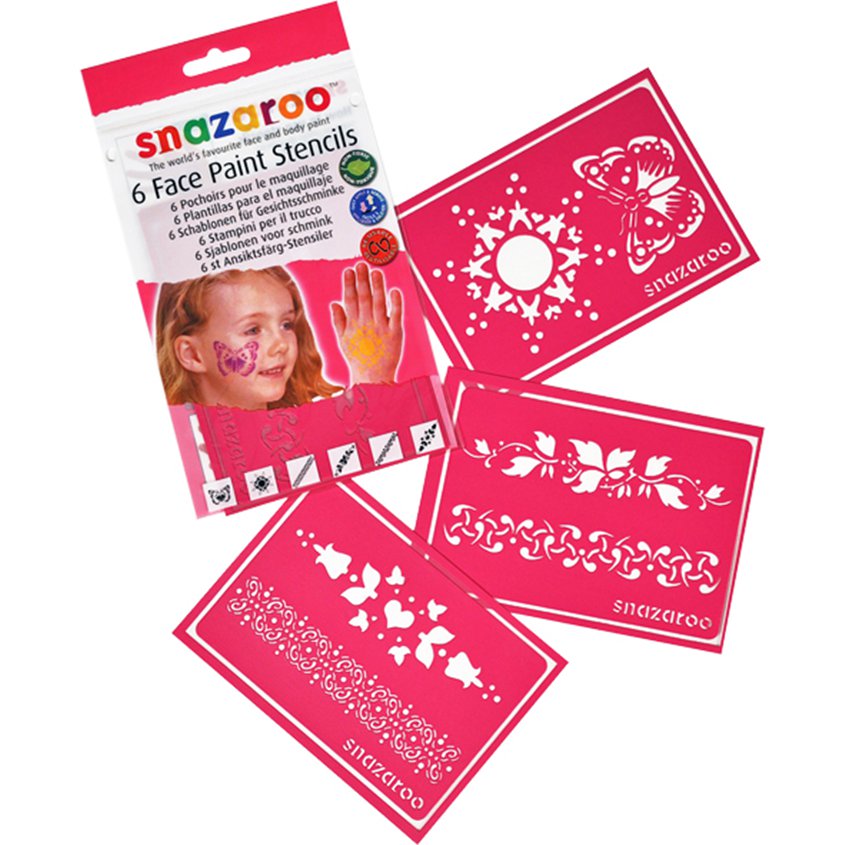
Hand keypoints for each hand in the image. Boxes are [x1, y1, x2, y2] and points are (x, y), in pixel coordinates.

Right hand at [331, 263, 402, 383]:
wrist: (372, 378)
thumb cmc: (358, 359)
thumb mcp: (344, 341)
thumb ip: (339, 321)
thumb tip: (334, 303)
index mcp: (353, 325)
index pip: (350, 300)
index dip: (349, 284)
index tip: (349, 270)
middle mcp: (366, 324)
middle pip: (364, 298)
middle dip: (362, 280)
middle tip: (362, 264)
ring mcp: (381, 329)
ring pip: (379, 303)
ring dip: (378, 286)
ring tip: (377, 271)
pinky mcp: (395, 334)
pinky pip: (396, 315)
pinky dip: (395, 303)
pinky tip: (394, 290)